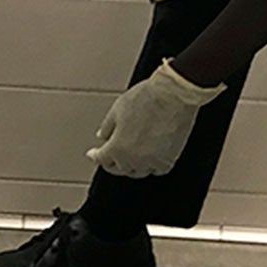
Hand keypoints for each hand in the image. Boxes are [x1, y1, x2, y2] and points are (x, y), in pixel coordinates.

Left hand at [86, 60, 226, 177]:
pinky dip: (151, 166)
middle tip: (112, 154)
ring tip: (130, 155)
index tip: (94, 154)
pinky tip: (149, 157)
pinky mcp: (169, 159)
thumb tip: (103, 136)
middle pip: (119, 168)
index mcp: (117, 147)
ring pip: (138, 171)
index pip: (102, 159)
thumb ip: (107, 127)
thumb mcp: (117, 109)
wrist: (172, 95)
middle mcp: (133, 159)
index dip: (96, 156)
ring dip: (131, 165)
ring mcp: (151, 161)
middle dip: (113, 161)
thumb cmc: (146, 98)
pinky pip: (156, 169)